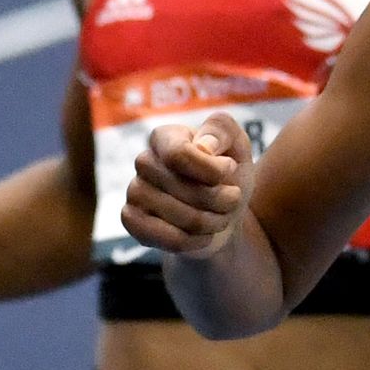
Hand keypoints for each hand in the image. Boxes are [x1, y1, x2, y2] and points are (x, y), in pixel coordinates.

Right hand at [122, 113, 253, 257]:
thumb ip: (221, 129)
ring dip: (214, 221)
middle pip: (186, 190)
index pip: (179, 155)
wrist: (222, 214)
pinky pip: (169, 239)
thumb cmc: (229, 176)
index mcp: (165, 137)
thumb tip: (201, 146)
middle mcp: (144, 161)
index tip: (230, 169)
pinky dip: (197, 241)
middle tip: (232, 198)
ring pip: (183, 217)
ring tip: (220, 216)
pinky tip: (203, 235)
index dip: (212, 170)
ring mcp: (134, 191)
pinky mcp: (132, 220)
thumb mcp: (237, 145)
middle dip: (222, 199)